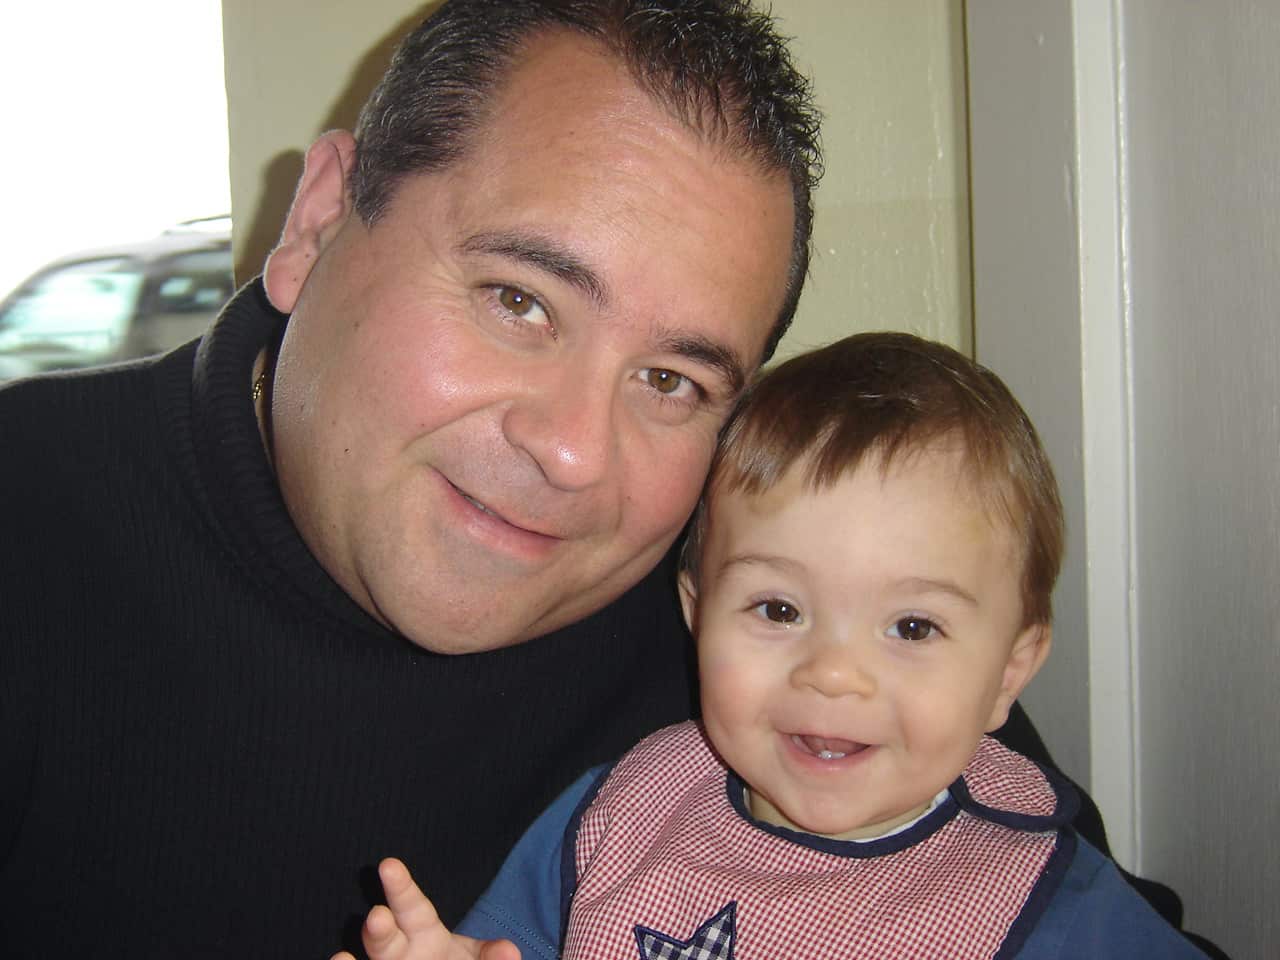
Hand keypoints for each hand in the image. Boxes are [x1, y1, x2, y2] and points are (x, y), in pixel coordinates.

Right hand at [330, 858, 520, 959]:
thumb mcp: (474, 957)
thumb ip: (489, 955)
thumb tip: (509, 952)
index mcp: (422, 932)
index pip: (411, 907)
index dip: (401, 887)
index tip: (389, 865)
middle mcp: (398, 953)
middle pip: (385, 940)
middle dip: (380, 930)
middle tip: (377, 916)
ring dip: (362, 958)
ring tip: (343, 957)